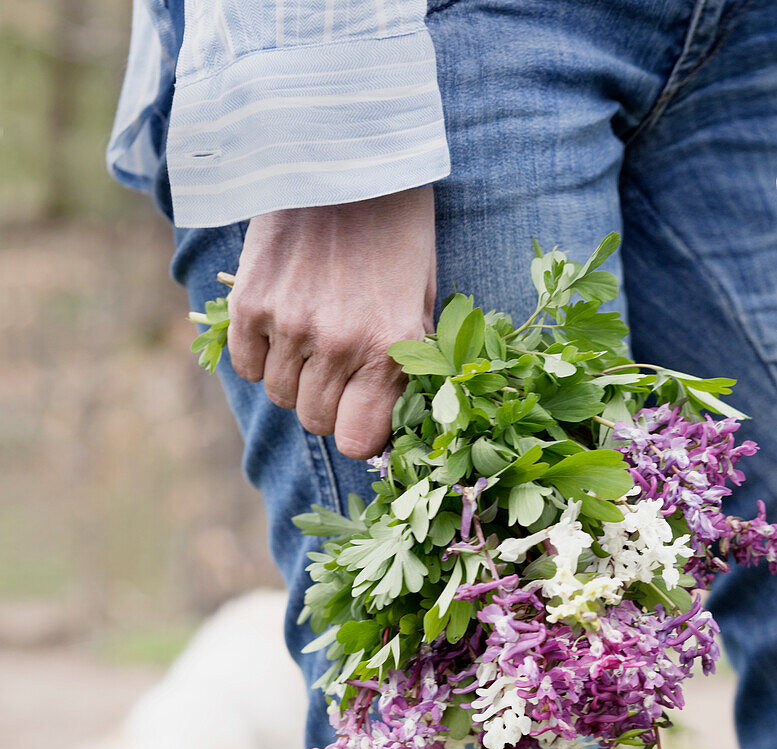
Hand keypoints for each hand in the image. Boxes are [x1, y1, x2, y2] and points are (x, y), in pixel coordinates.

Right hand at [227, 187, 435, 459]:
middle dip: (327, 402)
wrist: (348, 153)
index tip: (360, 411)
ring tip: (312, 333)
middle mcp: (337, 344)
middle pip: (314, 421)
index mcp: (388, 347)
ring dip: (295, 376)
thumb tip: (380, 425)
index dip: (358, 430)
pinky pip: (247, 365)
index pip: (357, 442)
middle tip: (337, 365)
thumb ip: (402, 366)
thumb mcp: (421, 300)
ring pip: (280, 395)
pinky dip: (261, 355)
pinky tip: (281, 322)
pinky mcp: (250, 301)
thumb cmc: (396, 231)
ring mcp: (288, 324)